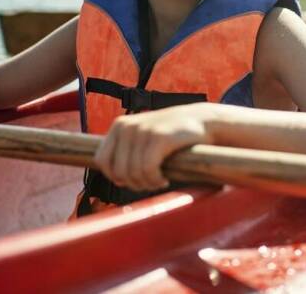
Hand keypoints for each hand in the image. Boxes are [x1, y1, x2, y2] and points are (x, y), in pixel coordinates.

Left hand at [94, 105, 212, 191]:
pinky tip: (164, 179)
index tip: (135, 180)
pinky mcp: (159, 137)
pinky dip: (155, 181)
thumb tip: (115, 179)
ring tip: (159, 181)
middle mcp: (127, 126)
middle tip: (151, 183)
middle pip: (118, 171)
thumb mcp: (143, 136)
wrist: (203, 121)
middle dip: (134, 184)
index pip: (102, 161)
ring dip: (147, 184)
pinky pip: (148, 170)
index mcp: (119, 126)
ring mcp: (142, 130)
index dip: (116, 177)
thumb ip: (126, 151)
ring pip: (133, 174)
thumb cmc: (172, 135)